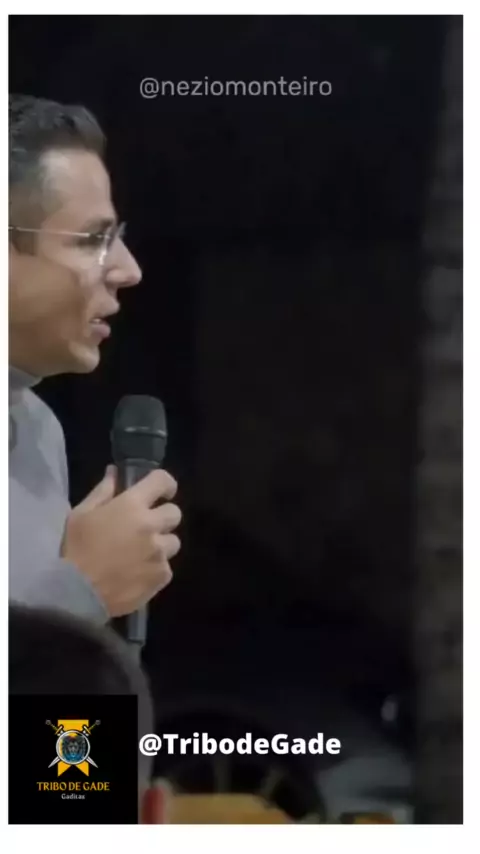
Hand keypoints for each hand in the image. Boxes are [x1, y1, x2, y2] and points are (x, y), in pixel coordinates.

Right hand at [62, 466, 180, 616]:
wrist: (77, 593)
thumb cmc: (75, 550)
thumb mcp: (81, 514)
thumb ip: (102, 492)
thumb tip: (114, 473)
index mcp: (131, 505)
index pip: (163, 481)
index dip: (166, 484)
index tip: (162, 492)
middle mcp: (151, 525)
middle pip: (175, 513)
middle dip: (163, 518)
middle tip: (146, 528)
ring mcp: (159, 552)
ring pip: (174, 542)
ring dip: (161, 545)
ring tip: (141, 555)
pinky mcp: (162, 576)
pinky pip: (167, 567)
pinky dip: (156, 569)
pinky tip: (138, 575)